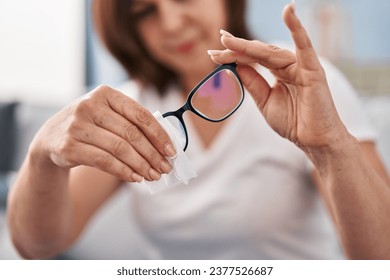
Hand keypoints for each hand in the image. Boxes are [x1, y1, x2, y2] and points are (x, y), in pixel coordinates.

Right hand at [31, 85, 175, 181]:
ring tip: (153, 175)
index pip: (140, 114)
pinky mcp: (68, 146)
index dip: (159, 134)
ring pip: (119, 149)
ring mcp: (77, 126)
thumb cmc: (90, 126)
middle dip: (153, 154)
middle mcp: (89, 105)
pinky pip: (104, 161)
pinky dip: (124, 171)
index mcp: (105, 93)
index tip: (171, 151)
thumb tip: (165, 145)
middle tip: (165, 168)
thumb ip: (132, 123)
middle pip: (131, 134)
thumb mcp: (108, 115)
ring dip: (141, 165)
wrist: (51, 138)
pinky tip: (136, 178)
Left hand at [209, 3, 348, 149]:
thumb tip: (236, 65)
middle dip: (236, 49)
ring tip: (228, 41)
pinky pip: (304, 46)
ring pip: (270, 51)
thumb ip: (253, 82)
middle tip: (217, 44)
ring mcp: (300, 66)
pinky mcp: (313, 69)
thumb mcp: (265, 101)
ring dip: (248, 46)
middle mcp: (288, 66)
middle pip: (258, 53)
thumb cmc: (293, 123)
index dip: (234, 56)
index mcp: (278, 73)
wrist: (312, 141)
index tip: (214, 54)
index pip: (253, 60)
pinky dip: (297, 28)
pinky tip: (289, 11)